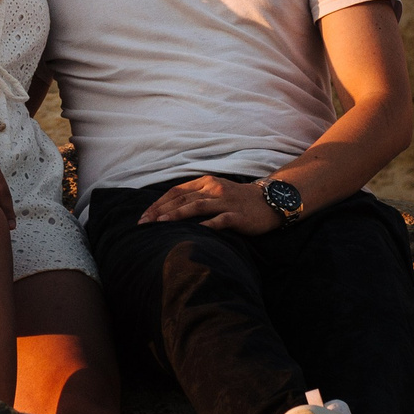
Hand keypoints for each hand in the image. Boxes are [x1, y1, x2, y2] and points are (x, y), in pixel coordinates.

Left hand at [136, 174, 281, 233]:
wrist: (270, 201)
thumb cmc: (238, 199)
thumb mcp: (214, 191)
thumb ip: (195, 196)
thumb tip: (168, 207)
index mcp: (205, 182)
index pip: (176, 192)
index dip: (158, 203)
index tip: (144, 216)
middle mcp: (213, 189)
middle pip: (182, 199)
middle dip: (160, 211)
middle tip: (144, 223)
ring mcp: (226, 201)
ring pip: (196, 206)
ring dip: (176, 215)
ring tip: (160, 223)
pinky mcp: (237, 215)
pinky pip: (220, 220)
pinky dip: (207, 225)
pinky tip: (194, 231)